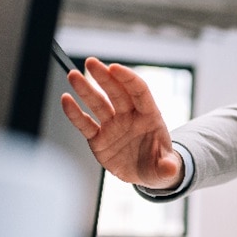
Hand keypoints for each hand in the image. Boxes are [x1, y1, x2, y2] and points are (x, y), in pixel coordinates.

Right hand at [60, 57, 182, 188]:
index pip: (139, 92)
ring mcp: (113, 126)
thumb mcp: (166, 169)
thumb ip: (167, 167)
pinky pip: (85, 124)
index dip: (128, 79)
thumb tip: (170, 169)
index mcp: (150, 117)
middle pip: (116, 92)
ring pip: (98, 104)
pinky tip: (66, 100)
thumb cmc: (159, 165)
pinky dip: (75, 113)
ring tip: (73, 75)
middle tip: (91, 62)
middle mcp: (129, 117)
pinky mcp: (98, 139)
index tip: (115, 68)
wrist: (145, 175)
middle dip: (104, 77)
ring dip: (85, 89)